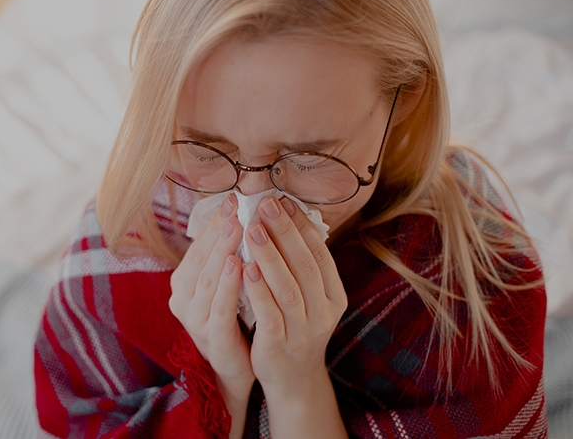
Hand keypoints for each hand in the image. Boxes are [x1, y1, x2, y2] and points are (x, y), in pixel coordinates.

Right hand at [169, 194, 254, 408]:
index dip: (215, 222)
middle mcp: (183, 299)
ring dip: (223, 251)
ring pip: (208, 279)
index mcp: (184, 282)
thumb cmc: (235, 318)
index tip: (233, 199)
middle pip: (201, 258)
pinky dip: (229, 284)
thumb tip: (242, 214)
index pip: (199, 246)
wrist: (237, 367)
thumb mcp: (226, 283)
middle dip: (219, 230)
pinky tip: (240, 265)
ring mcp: (194, 320)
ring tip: (237, 227)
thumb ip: (227, 255)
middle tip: (235, 206)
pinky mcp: (212, 338)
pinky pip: (220, 306)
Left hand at [242, 195, 347, 397]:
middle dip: (284, 233)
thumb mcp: (308, 296)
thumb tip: (284, 216)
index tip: (283, 201)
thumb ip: (300, 264)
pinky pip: (270, 314)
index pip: (320, 253)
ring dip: (270, 256)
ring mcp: (303, 331)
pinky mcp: (279, 346)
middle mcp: (323, 312)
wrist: (293, 378)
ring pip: (288, 288)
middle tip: (265, 205)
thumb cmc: (295, 325)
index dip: (302, 226)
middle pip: (305, 265)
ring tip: (252, 230)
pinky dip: (259, 290)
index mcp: (334, 294)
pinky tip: (245, 268)